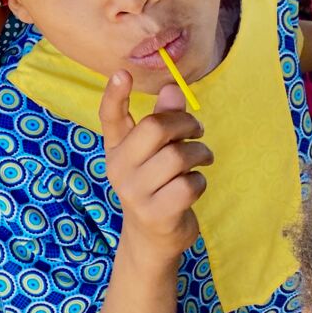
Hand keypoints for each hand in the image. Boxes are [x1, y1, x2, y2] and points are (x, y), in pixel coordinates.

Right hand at [99, 71, 211, 263]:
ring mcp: (135, 192)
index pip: (110, 118)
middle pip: (155, 128)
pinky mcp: (156, 213)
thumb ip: (163, 120)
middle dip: (185, 124)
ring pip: (178, 156)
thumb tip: (174, 88)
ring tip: (201, 159)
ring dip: (200, 154)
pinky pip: (189, 185)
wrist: (150, 239)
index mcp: (116, 150)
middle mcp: (118, 169)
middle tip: (197, 131)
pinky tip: (194, 185)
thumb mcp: (155, 153)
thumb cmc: (156, 186)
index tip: (122, 73)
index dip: (115, 95)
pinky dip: (200, 181)